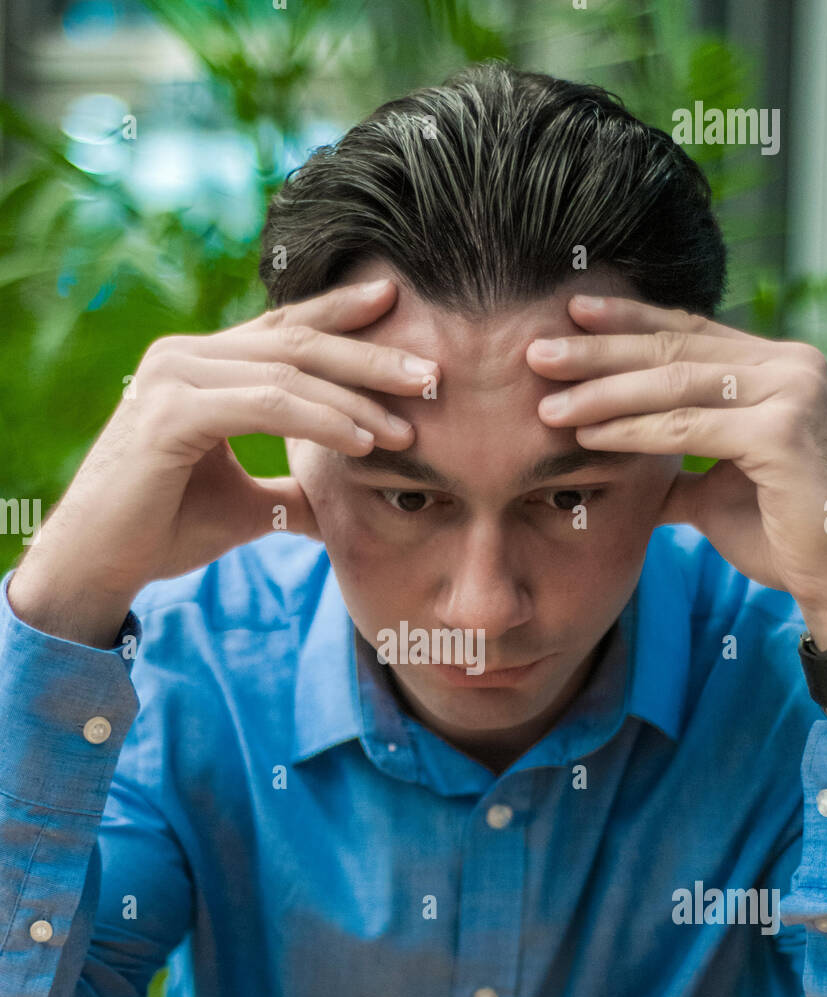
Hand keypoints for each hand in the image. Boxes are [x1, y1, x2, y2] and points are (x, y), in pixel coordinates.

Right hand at [10, 278, 435, 644]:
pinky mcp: (172, 414)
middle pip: (295, 342)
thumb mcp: (248, 507)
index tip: (397, 306)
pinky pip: (267, 405)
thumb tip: (337, 507)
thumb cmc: (163, 531)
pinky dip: (321, 421)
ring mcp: (174, 378)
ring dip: (357, 398)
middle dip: (369, 354)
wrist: (99, 565)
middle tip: (431, 370)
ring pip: (287, 371)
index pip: (284, 330)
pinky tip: (363, 442)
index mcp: (199, 366)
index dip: (341, 315)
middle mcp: (183, 357)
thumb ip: (293, 493)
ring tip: (409, 425)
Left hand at [526, 295, 826, 650]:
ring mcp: (789, 393)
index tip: (572, 314)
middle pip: (675, 346)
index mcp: (776, 368)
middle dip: (599, 348)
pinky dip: (632, 431)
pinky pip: (687, 428)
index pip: (690, 331)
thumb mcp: (719, 488)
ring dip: (603, 391)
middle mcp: (788, 367)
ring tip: (548, 401)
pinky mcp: (782, 432)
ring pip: (675, 382)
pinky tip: (589, 435)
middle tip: (538, 349)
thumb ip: (680, 467)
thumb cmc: (786, 535)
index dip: (629, 321)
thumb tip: (631, 468)